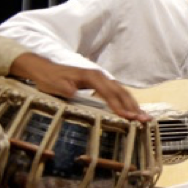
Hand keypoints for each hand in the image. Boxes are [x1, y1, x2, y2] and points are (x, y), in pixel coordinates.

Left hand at [9, 53, 151, 121]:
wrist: (43, 69)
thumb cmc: (50, 78)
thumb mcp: (58, 86)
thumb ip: (70, 91)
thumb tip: (80, 97)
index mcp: (92, 77)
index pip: (109, 93)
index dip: (119, 106)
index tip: (128, 117)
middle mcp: (100, 76)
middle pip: (121, 92)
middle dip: (133, 106)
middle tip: (145, 119)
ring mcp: (101, 79)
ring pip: (121, 92)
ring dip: (133, 105)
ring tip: (143, 117)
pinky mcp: (99, 84)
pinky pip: (117, 93)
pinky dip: (126, 102)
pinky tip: (132, 110)